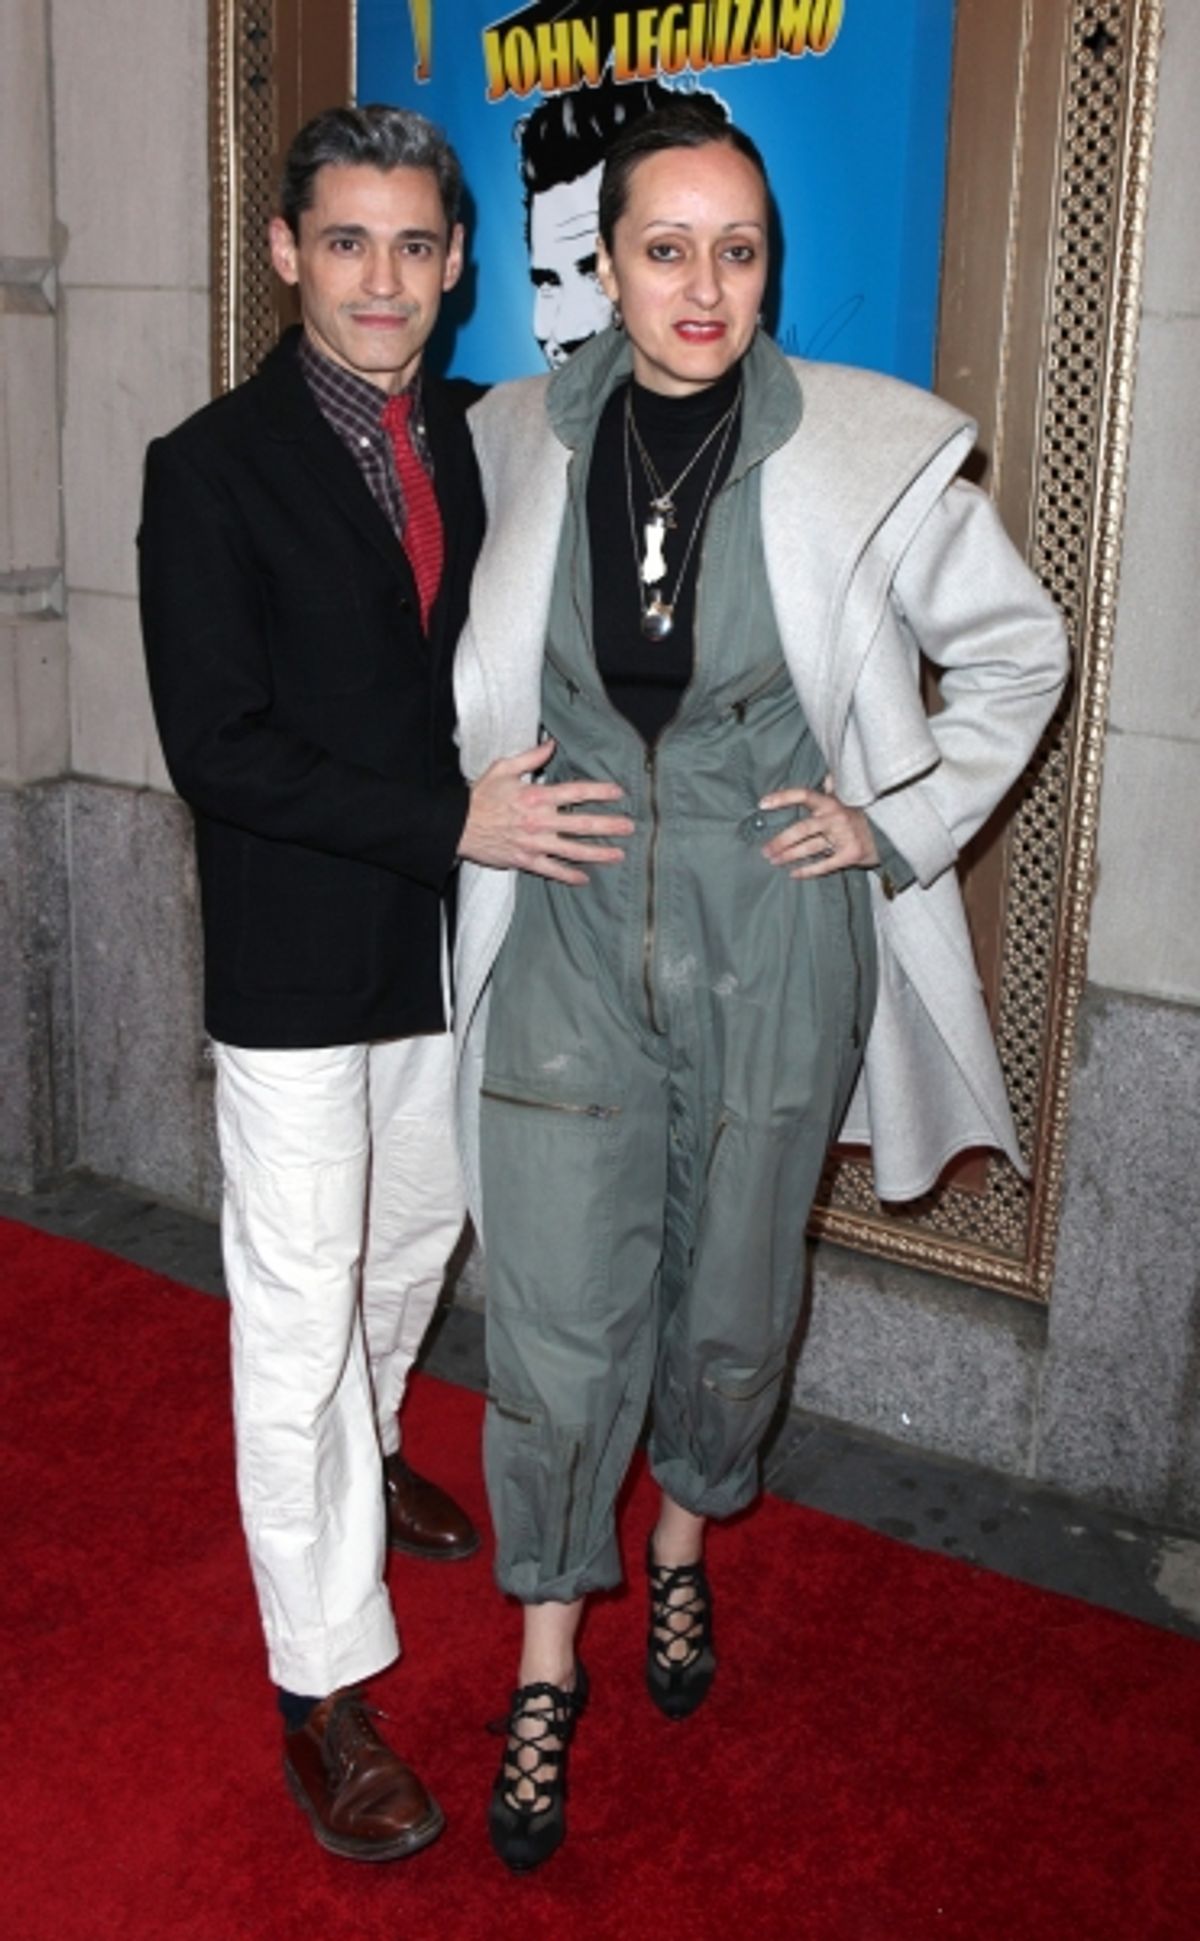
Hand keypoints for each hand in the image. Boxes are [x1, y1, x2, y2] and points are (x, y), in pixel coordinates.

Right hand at [458, 739, 633, 885]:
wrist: (456, 826)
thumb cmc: (480, 796)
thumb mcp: (503, 768)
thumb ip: (530, 757)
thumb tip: (551, 744)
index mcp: (536, 796)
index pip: (576, 792)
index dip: (600, 791)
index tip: (619, 792)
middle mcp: (540, 821)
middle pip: (582, 823)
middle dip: (608, 825)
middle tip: (630, 827)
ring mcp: (534, 843)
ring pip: (573, 850)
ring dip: (598, 853)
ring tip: (618, 855)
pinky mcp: (525, 860)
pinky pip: (551, 870)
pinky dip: (569, 876)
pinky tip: (585, 878)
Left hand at [758, 777, 877, 878]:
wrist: (890, 835)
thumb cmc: (861, 818)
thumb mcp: (848, 801)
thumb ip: (834, 790)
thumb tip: (826, 777)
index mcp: (832, 803)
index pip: (804, 795)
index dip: (782, 798)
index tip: (762, 804)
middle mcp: (836, 818)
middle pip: (801, 829)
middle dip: (780, 841)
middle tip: (765, 850)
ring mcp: (844, 836)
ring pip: (809, 848)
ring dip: (788, 856)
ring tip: (773, 861)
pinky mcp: (851, 855)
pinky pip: (824, 865)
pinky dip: (807, 871)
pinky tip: (793, 874)